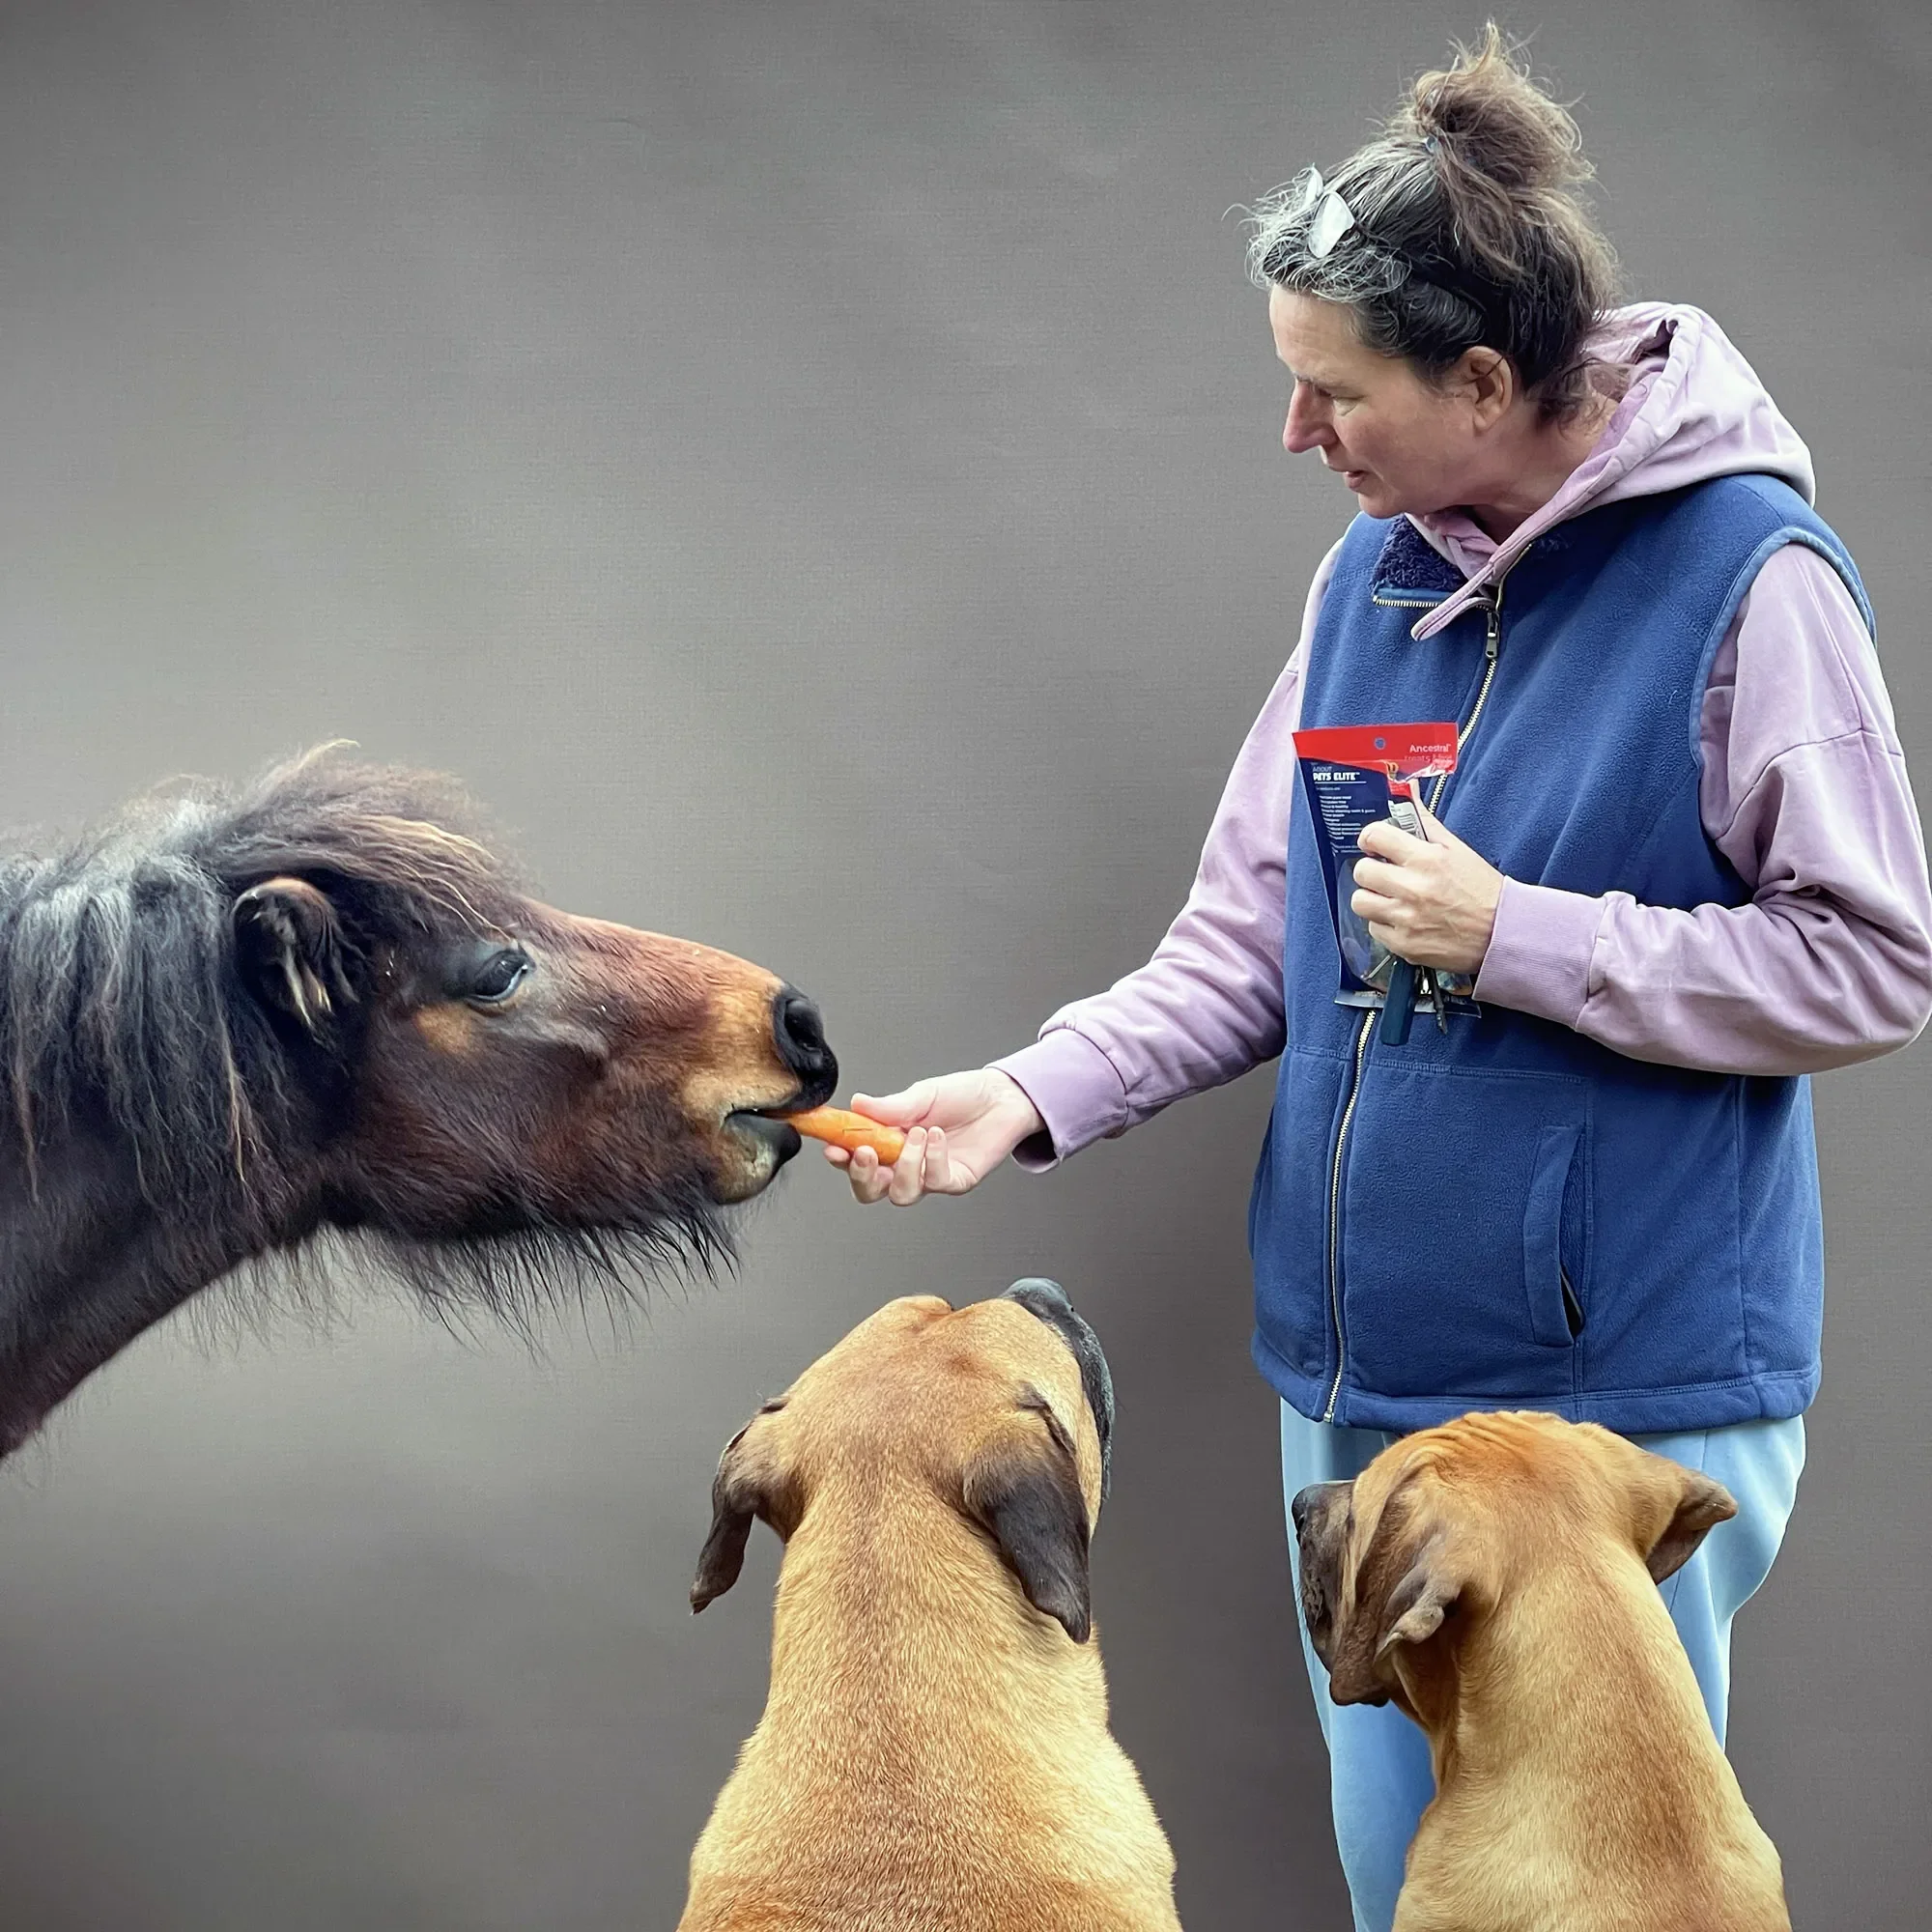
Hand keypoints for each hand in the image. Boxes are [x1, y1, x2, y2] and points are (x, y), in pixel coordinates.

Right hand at [827, 1068, 1045, 1205]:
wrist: (1002, 1097)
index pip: (856, 1160)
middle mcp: (906, 1164)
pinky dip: (933, 1158)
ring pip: (902, 1194)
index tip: (833, 1147)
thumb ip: (890, 1106)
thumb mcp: (922, 1094)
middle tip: (864, 1153)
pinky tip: (937, 1136)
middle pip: (871, 1191)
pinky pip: (936, 1182)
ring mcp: (929, 1176)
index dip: (841, 1159)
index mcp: (889, 1142)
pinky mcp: (954, 1181)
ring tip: (918, 1133)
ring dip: (905, 1165)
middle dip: (862, 1177)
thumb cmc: (962, 1096)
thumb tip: (857, 1103)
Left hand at [1351, 803, 1504, 975]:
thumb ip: (1426, 823)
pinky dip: (1385, 924)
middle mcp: (1413, 888)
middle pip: (1362, 871)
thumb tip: (1407, 793)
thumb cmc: (1481, 889)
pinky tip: (1404, 920)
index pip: (1374, 836)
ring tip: (1390, 898)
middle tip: (1385, 874)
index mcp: (1426, 859)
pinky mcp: (1404, 945)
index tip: (1374, 844)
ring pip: (1360, 902)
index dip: (1370, 838)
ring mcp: (1406, 918)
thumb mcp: (1456, 849)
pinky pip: (1374, 929)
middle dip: (1371, 870)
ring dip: (1373, 898)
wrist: (1503, 932)